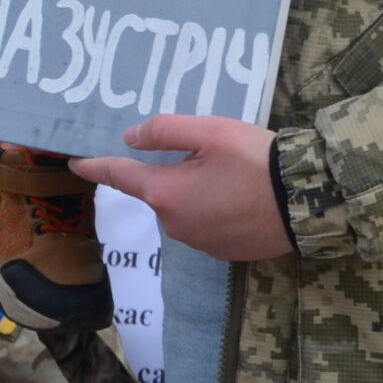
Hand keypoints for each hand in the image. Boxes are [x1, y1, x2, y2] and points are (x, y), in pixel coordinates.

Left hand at [70, 115, 291, 263]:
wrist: (306, 201)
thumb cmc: (255, 160)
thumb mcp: (211, 131)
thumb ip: (165, 131)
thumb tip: (130, 137)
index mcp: (165, 194)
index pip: (120, 177)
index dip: (96, 166)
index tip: (76, 162)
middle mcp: (175, 224)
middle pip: (159, 191)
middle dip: (171, 170)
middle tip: (207, 148)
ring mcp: (200, 243)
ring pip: (184, 207)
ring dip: (194, 189)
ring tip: (232, 169)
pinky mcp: (224, 251)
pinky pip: (206, 223)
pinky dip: (214, 207)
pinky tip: (241, 193)